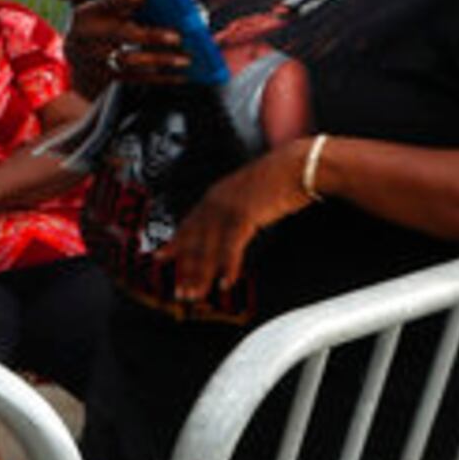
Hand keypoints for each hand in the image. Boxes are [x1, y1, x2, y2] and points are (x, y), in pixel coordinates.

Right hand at [66, 0, 185, 91]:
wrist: (75, 61)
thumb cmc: (98, 27)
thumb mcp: (100, 10)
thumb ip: (122, 2)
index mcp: (87, 14)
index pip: (105, 4)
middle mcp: (89, 37)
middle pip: (120, 35)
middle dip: (150, 36)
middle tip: (177, 36)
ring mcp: (97, 60)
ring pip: (130, 60)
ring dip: (160, 59)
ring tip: (185, 59)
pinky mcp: (109, 78)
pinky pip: (138, 79)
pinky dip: (161, 78)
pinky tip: (181, 75)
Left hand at [166, 147, 314, 312]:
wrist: (298, 165)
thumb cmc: (281, 179)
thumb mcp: (249, 193)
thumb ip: (236, 209)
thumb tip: (233, 226)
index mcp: (215, 196)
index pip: (188, 225)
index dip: (174, 244)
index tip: (160, 259)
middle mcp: (215, 202)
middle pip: (194, 241)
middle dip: (186, 269)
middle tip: (180, 292)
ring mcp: (228, 208)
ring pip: (208, 247)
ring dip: (201, 274)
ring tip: (196, 294)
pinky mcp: (245, 214)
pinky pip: (231, 246)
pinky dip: (228, 266)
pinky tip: (226, 282)